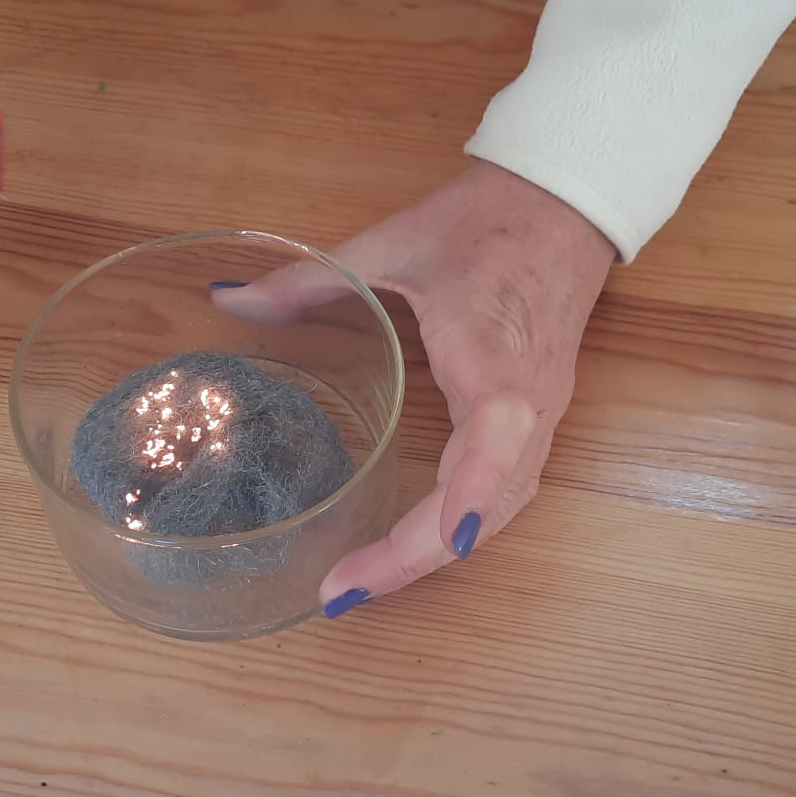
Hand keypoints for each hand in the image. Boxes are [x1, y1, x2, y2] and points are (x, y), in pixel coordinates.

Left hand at [215, 160, 615, 618]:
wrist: (565, 205)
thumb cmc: (489, 221)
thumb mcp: (393, 241)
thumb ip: (309, 278)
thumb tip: (230, 300)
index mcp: (494, 354)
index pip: (494, 438)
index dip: (468, 496)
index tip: (438, 544)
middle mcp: (528, 400)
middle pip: (489, 500)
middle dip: (418, 554)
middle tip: (342, 591)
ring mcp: (542, 415)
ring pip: (503, 507)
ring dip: (436, 552)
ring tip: (363, 584)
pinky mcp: (540, 419)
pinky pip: (508, 491)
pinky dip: (462, 528)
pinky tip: (411, 548)